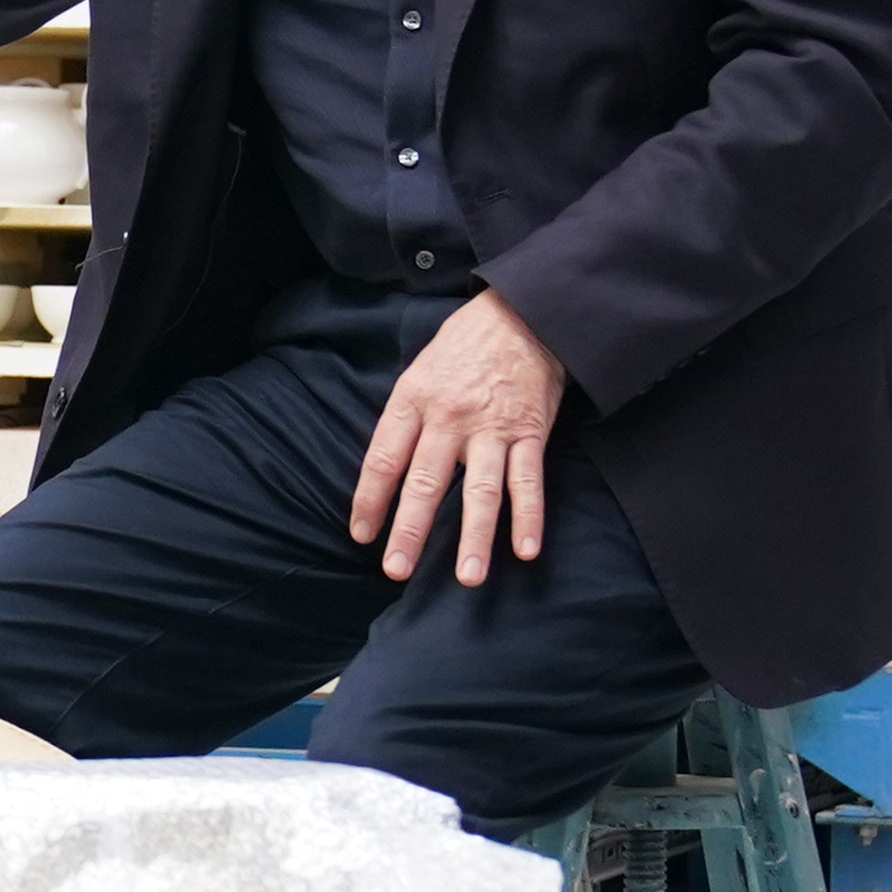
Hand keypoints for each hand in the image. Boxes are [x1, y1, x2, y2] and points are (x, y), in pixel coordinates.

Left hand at [351, 290, 564, 586]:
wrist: (522, 313)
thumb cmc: (463, 347)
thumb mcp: (419, 373)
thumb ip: (405, 420)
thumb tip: (387, 471)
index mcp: (413, 401)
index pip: (383, 459)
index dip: (370, 500)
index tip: (362, 535)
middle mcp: (449, 418)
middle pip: (425, 482)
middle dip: (409, 530)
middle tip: (396, 571)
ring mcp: (491, 428)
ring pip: (481, 490)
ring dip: (475, 538)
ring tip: (468, 578)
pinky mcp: (530, 432)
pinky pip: (529, 481)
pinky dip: (529, 517)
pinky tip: (526, 550)